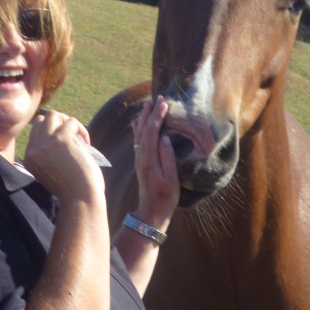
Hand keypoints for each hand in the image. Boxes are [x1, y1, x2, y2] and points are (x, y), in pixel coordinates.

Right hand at [24, 109, 104, 201]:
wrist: (79, 198)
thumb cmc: (72, 190)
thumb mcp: (51, 172)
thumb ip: (49, 155)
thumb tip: (62, 132)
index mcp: (29, 158)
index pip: (35, 133)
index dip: (51, 134)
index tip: (65, 145)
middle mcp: (34, 148)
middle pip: (41, 120)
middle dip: (58, 123)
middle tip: (71, 136)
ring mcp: (47, 142)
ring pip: (53, 115)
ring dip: (67, 122)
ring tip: (78, 137)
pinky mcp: (62, 139)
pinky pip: (71, 122)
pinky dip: (81, 130)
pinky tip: (87, 144)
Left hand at [130, 96, 179, 229]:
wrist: (152, 211)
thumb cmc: (165, 197)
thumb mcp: (171, 179)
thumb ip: (167, 158)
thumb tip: (165, 138)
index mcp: (150, 159)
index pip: (152, 132)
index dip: (158, 116)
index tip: (164, 103)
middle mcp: (142, 157)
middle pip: (144, 129)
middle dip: (151, 113)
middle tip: (157, 97)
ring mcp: (140, 159)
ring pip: (140, 133)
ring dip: (144, 118)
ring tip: (148, 104)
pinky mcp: (141, 162)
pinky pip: (138, 141)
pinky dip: (138, 129)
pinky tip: (137, 122)